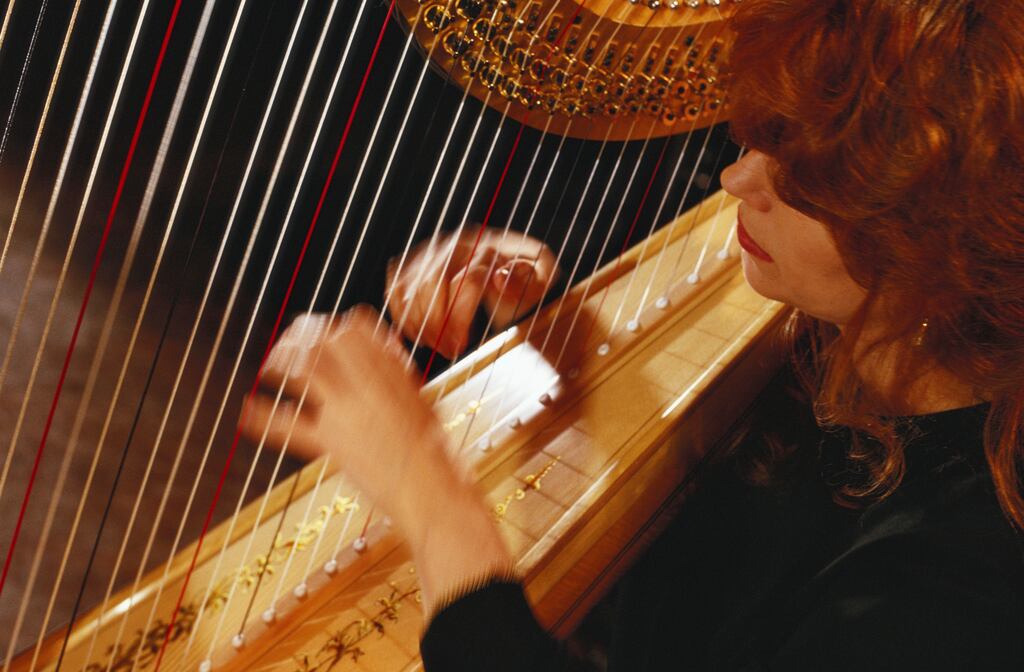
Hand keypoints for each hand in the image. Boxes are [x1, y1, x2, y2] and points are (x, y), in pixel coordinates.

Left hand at [240, 307, 511, 608]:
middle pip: (323, 340)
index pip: (354, 327)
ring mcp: (346, 411)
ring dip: (281, 363)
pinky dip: (263, 417)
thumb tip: (385, 355)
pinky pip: (289, 426)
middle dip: (301, 336)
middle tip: (289, 343)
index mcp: (391, 371)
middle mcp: (366, 383)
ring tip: (269, 368)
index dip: (336, 325)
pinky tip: (247, 411)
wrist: (431, 490)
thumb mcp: (421, 400)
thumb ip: (396, 376)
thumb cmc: (435, 452)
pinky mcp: (330, 443)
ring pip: (305, 369)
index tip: (326, 331)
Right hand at [386, 226, 558, 358]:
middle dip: (438, 324)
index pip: (467, 280)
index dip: (461, 317)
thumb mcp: (541, 282)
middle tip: (449, 351)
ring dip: (421, 323)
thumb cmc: (530, 282)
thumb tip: (499, 276)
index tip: (463, 344)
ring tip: (439, 345)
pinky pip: (396, 286)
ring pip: (411, 286)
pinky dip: (401, 313)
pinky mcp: (418, 261)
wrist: (517, 272)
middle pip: (433, 282)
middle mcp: (459, 243)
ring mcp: (435, 250)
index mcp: (490, 246)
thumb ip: (526, 280)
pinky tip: (416, 333)